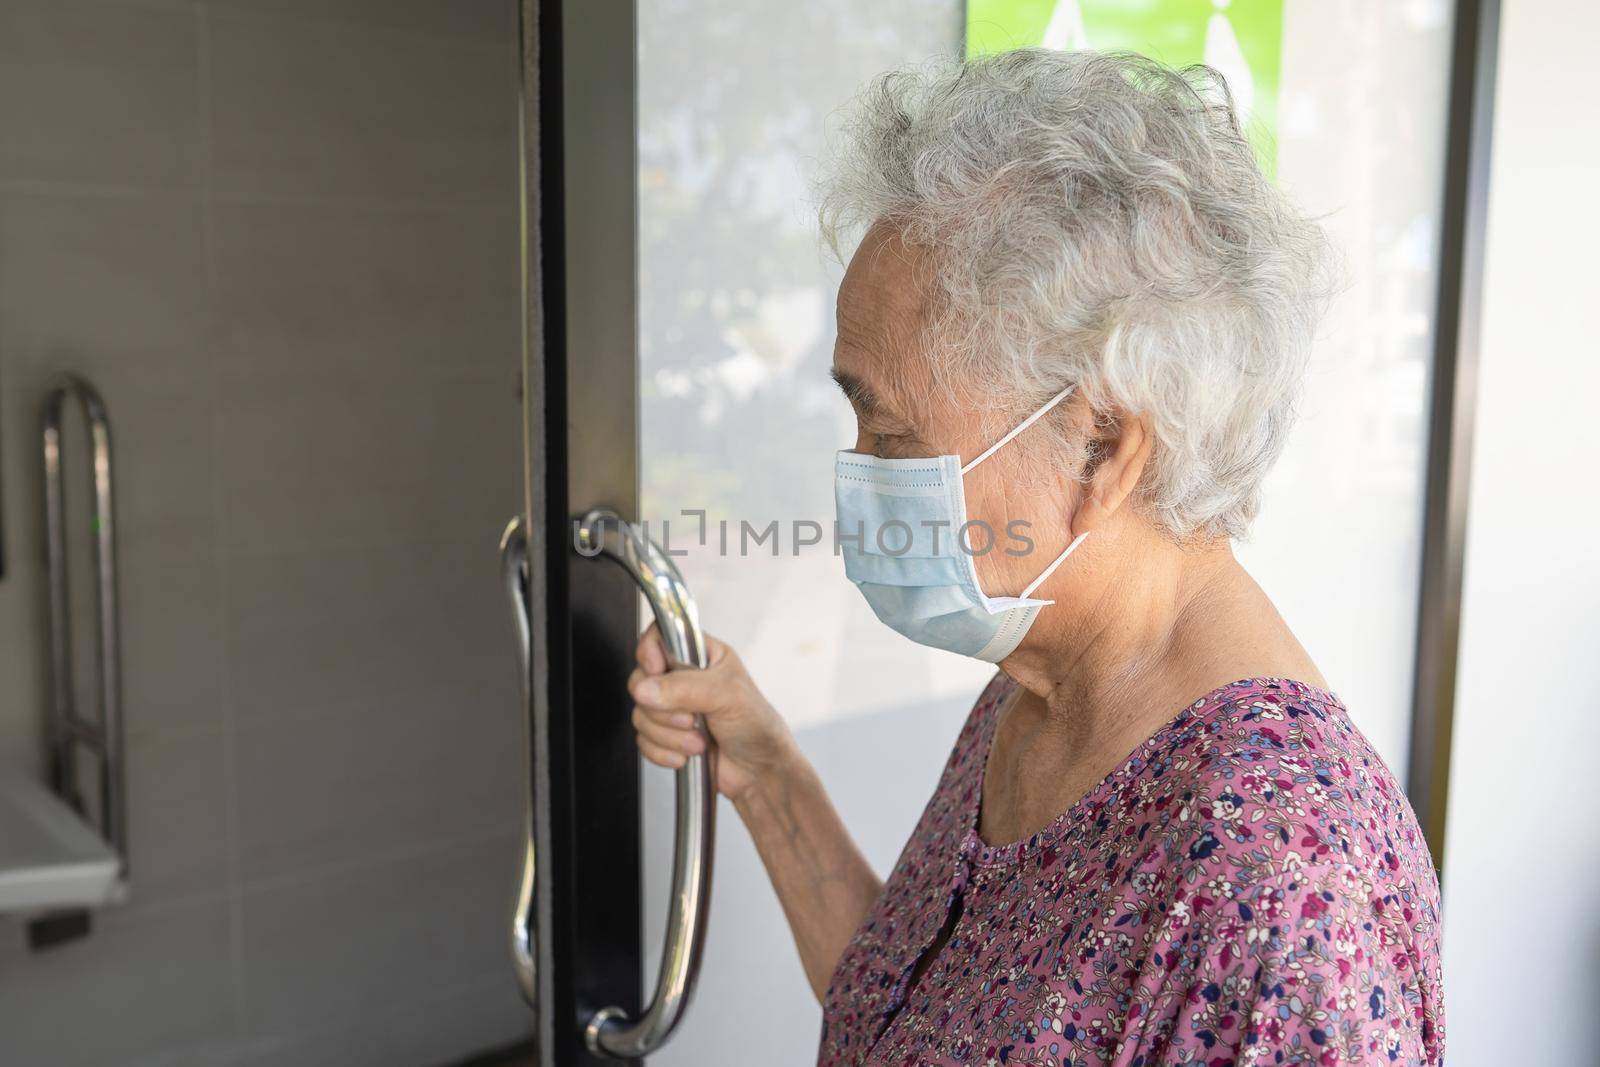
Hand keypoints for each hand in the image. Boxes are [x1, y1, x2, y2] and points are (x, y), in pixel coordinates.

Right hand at [628, 625, 796, 801]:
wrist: (759, 772)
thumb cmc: (757, 726)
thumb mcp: (727, 695)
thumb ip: (685, 688)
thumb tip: (645, 688)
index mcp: (702, 656)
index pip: (659, 636)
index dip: (649, 652)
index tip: (656, 671)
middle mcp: (683, 679)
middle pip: (641, 680)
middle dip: (663, 708)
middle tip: (691, 718)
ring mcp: (672, 708)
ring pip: (640, 714)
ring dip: (668, 735)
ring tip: (698, 741)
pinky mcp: (665, 736)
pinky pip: (643, 741)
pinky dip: (663, 752)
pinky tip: (686, 755)